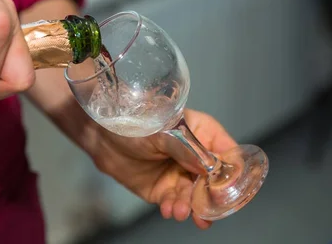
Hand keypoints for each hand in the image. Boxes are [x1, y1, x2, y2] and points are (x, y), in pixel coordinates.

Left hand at [90, 109, 236, 228]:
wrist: (101, 134)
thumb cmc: (132, 121)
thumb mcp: (162, 131)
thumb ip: (187, 149)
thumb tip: (210, 167)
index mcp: (202, 132)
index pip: (227, 153)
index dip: (231, 172)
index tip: (227, 188)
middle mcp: (195, 155)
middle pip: (214, 181)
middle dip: (210, 197)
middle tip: (205, 210)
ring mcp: (180, 174)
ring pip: (195, 196)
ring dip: (190, 206)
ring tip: (180, 210)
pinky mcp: (163, 189)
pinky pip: (175, 203)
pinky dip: (174, 208)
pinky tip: (169, 209)